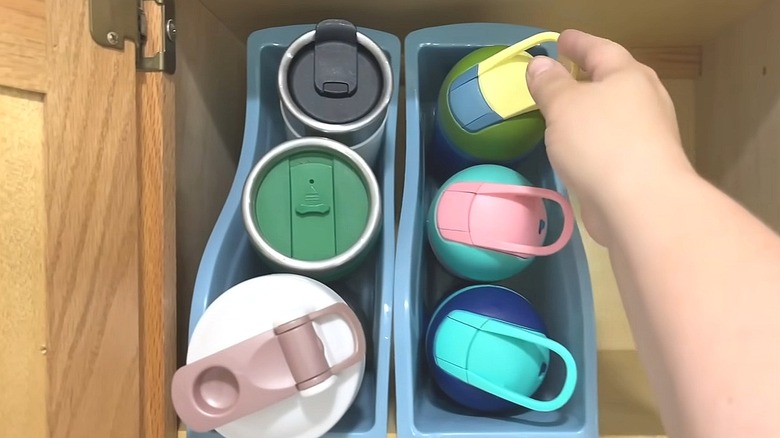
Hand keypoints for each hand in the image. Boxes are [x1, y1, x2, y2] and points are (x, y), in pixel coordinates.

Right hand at [526, 30, 693, 243]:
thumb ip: (549, 83)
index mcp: (628, 75)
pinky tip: (579, 149)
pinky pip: (613, 141)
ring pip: (615, 113)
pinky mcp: (643, 166)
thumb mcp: (563, 106)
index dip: (577, 43)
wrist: (641, 204)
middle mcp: (644, 100)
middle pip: (614, 79)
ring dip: (592, 110)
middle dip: (590, 74)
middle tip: (566, 71)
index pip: (599, 49)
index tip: (560, 39)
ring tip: (567, 111)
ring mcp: (648, 135)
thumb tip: (540, 64)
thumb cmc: (600, 143)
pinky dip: (595, 138)